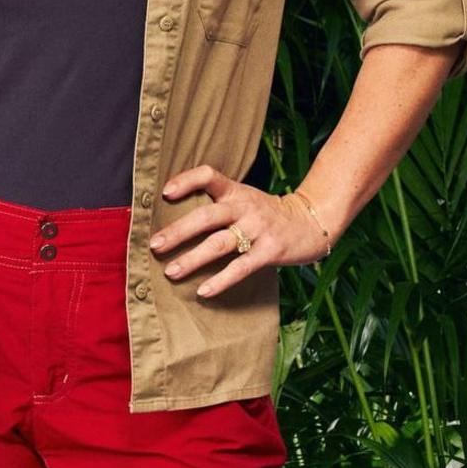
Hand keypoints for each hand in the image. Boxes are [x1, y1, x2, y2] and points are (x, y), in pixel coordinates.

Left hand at [147, 165, 336, 298]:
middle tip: (155, 245)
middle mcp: (245, 207)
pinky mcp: (270, 251)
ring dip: (193, 259)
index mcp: (236, 191)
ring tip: (171, 272)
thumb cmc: (267, 214)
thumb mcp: (245, 199)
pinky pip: (241, 267)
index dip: (187, 181)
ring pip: (220, 244)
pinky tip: (203, 291)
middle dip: (178, 231)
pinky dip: (221, 280)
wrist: (311, 222)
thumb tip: (174, 221)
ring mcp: (258, 229)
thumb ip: (218, 204)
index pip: (209, 176)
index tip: (165, 193)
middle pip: (207, 216)